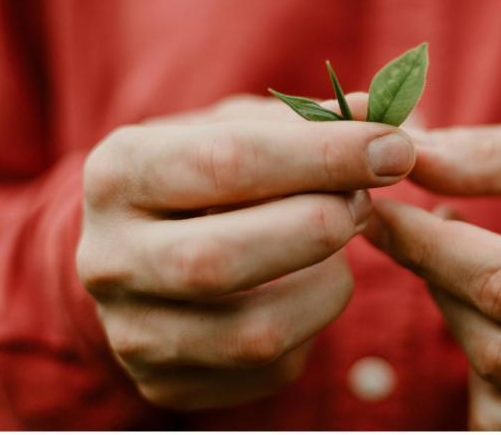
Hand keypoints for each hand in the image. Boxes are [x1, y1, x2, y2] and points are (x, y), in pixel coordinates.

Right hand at [77, 94, 414, 409]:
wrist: (148, 248)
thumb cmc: (207, 176)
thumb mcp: (242, 129)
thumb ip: (310, 123)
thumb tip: (391, 118)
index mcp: (119, 173)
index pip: (227, 163)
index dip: (323, 156)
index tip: (392, 147)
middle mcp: (108, 258)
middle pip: (223, 259)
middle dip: (319, 226)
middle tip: (364, 201)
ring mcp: (133, 332)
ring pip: (254, 333)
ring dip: (326, 283)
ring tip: (339, 244)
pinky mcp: (167, 382)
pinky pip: (269, 368)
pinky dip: (314, 324)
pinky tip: (310, 286)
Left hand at [365, 109, 500, 428]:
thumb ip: (493, 155)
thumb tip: (405, 157)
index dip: (428, 247)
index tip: (378, 211)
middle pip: (495, 343)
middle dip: (437, 280)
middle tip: (418, 229)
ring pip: (494, 384)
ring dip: (455, 318)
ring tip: (464, 263)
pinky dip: (478, 363)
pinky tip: (487, 310)